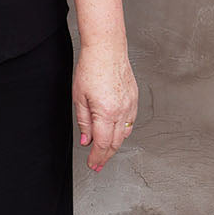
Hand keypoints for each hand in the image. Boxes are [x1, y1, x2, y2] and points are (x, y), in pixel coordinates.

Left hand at [72, 42, 137, 171]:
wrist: (107, 49)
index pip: (102, 144)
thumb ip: (84, 122)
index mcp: (106, 112)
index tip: (92, 165)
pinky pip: (130, 122)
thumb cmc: (91, 68)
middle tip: (97, 165)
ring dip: (114, 145)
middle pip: (115, 142)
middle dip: (105, 156)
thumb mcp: (79, 97)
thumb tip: (86, 140)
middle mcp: (122, 111)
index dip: (97, 158)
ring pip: (124, 134)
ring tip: (104, 152)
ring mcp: (130, 105)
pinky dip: (122, 132)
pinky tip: (115, 134)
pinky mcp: (134, 99)